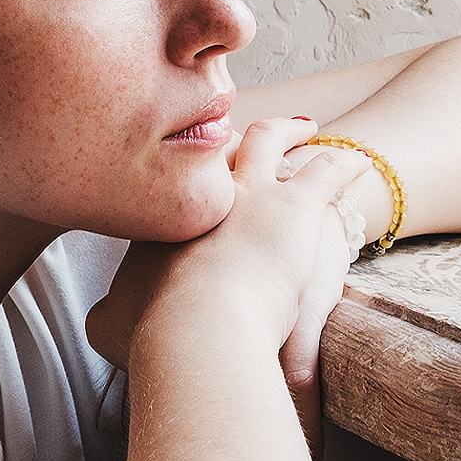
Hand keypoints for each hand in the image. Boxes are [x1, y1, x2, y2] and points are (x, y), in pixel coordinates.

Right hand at [87, 118, 369, 452]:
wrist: (195, 328)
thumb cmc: (152, 333)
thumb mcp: (110, 324)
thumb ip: (105, 316)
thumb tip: (101, 317)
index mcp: (164, 217)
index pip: (178, 184)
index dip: (188, 174)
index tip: (197, 174)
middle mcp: (205, 192)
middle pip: (217, 147)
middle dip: (230, 138)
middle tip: (245, 133)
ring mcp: (251, 192)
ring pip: (270, 140)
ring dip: (288, 130)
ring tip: (304, 127)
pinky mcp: (296, 205)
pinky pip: (327, 172)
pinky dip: (344, 163)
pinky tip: (359, 160)